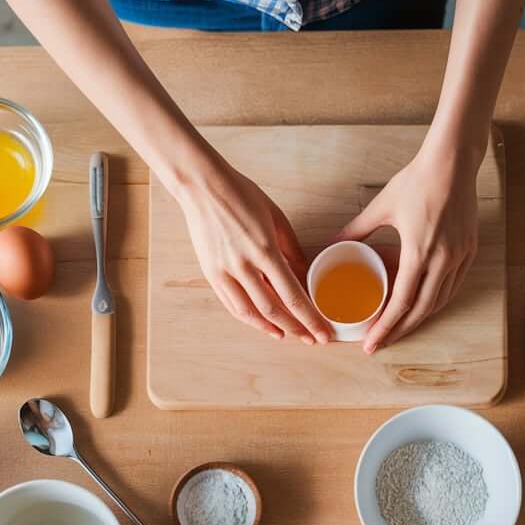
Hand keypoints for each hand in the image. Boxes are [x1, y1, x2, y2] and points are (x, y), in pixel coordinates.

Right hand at [176, 164, 332, 343]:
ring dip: (271, 328)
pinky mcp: (210, 273)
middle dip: (296, 329)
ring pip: (250, 313)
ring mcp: (224, 271)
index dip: (310, 319)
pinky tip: (261, 322)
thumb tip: (305, 274)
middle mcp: (243, 266)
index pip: (292, 296)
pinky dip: (248, 318)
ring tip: (287, 335)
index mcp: (265, 250)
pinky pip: (231, 304)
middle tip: (311, 339)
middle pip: (273, 311)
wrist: (202, 186)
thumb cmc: (241, 194)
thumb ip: (292, 249)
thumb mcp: (276, 217)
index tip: (322, 333)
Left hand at [335, 146, 479, 352]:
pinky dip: (437, 299)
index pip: (403, 301)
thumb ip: (357, 229)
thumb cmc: (416, 181)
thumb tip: (331, 244)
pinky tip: (424, 303)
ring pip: (441, 300)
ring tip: (399, 327)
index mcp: (419, 251)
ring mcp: (460, 255)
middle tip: (381, 342)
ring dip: (420, 317)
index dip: (386, 326)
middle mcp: (443, 259)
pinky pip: (454, 285)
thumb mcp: (382, 207)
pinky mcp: (470, 249)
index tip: (372, 342)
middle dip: (401, 330)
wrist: (452, 162)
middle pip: (423, 309)